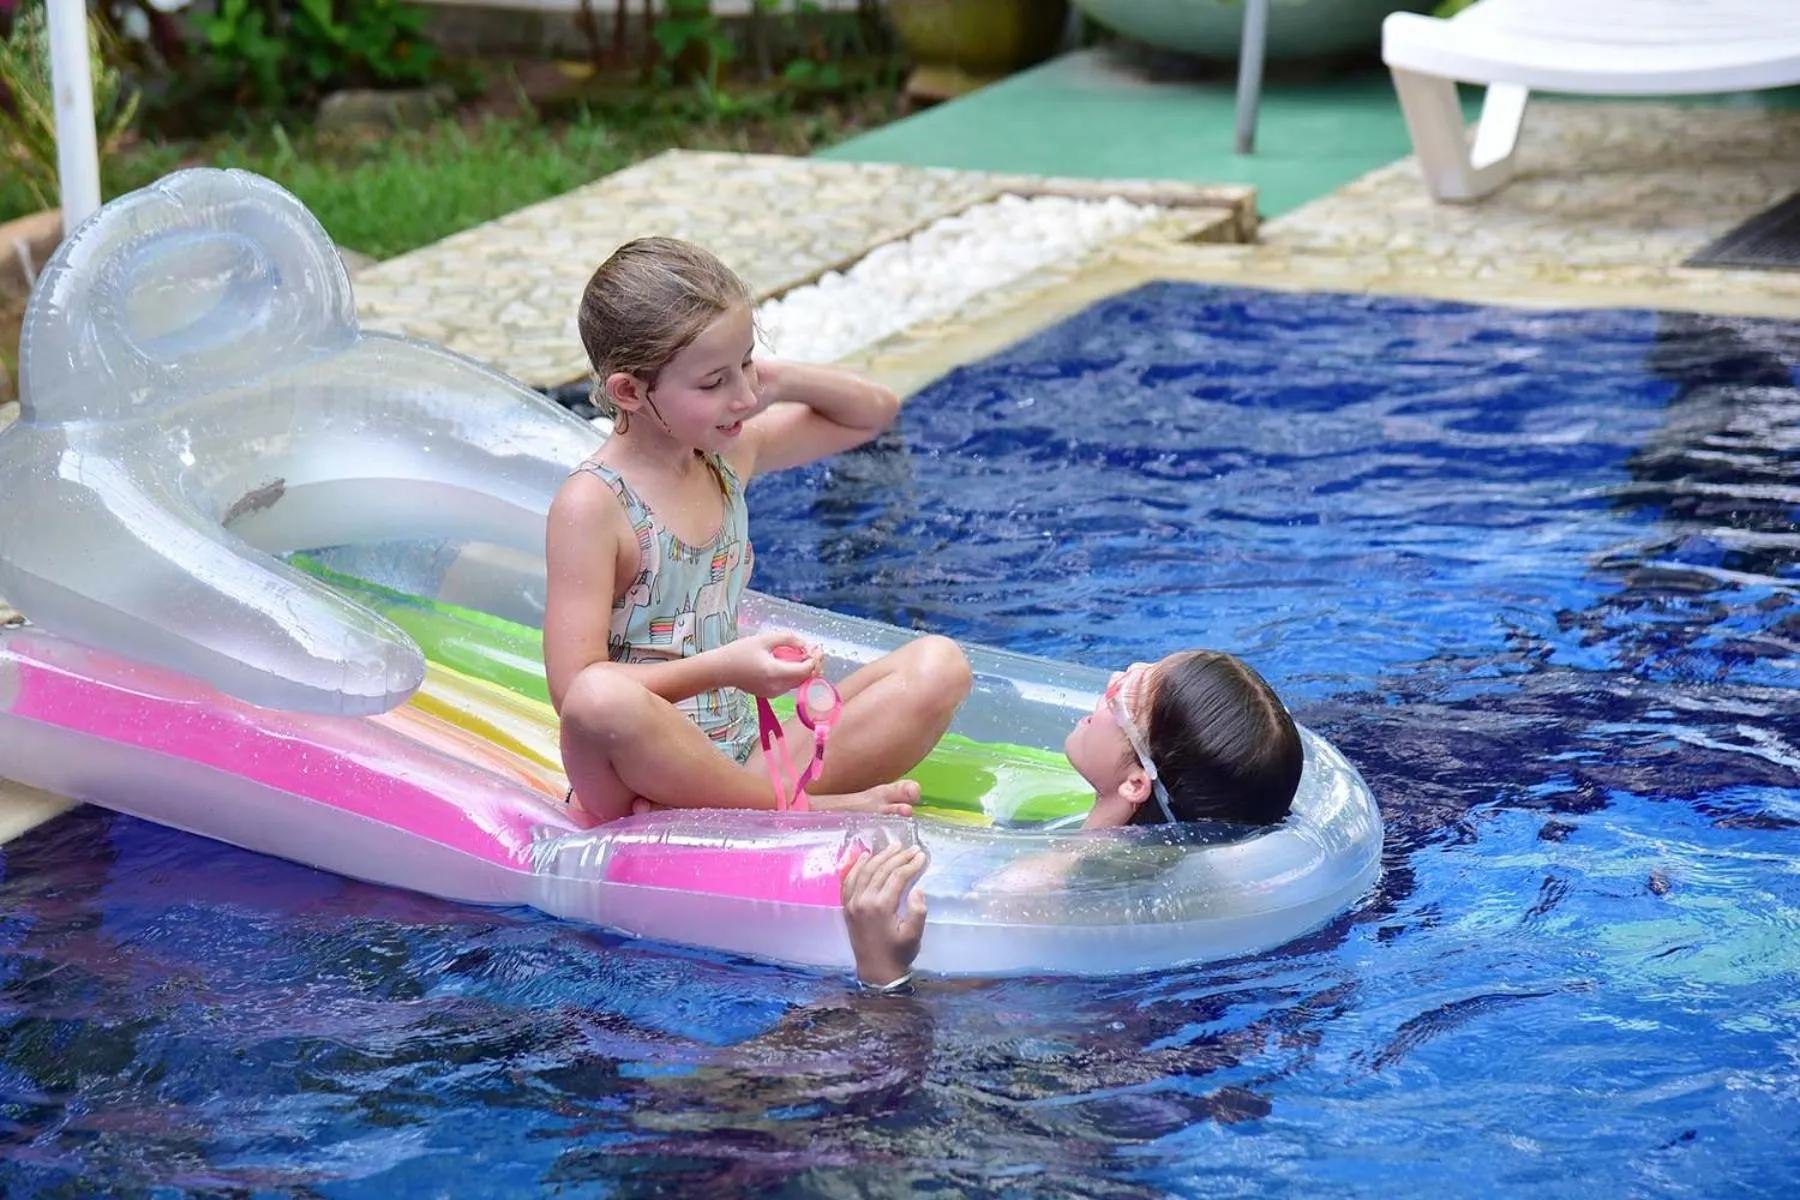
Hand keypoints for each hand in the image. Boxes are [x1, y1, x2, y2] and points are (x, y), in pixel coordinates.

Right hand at [725, 630, 821, 697]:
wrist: (720, 670)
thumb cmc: (739, 652)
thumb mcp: (764, 639)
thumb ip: (788, 639)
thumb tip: (805, 644)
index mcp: (776, 672)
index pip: (805, 670)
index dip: (815, 659)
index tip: (816, 648)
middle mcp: (777, 687)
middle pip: (804, 678)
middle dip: (813, 665)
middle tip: (814, 650)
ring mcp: (773, 693)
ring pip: (797, 683)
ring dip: (804, 670)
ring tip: (803, 654)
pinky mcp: (769, 694)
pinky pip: (788, 685)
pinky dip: (793, 674)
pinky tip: (790, 662)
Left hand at [842, 842, 928, 987]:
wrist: (876, 972)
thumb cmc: (898, 954)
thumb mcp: (914, 935)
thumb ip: (918, 911)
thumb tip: (917, 889)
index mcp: (880, 906)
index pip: (897, 877)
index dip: (911, 865)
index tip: (922, 856)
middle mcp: (863, 900)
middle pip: (882, 870)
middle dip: (899, 857)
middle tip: (913, 849)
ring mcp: (852, 902)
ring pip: (866, 871)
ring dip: (880, 856)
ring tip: (894, 847)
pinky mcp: (847, 906)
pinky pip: (850, 880)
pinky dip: (857, 866)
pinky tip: (866, 856)